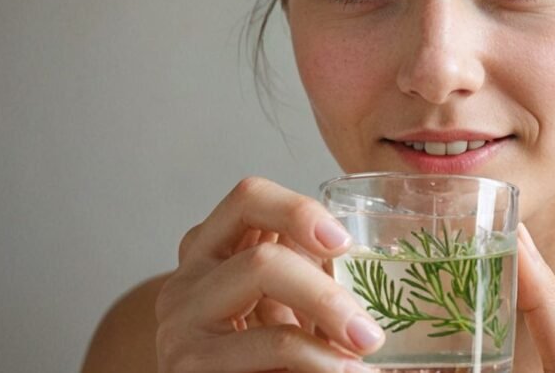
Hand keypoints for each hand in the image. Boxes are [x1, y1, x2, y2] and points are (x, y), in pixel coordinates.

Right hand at [154, 176, 381, 371]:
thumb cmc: (251, 359)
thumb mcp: (273, 310)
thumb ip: (302, 277)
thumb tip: (373, 263)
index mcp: (212, 253)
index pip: (250, 199)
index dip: (299, 211)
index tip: (343, 244)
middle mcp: (187, 282)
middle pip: (262, 258)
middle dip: (326, 295)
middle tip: (368, 333)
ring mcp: (181, 327)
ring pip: (263, 302)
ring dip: (327, 320)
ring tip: (362, 353)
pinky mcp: (189, 366)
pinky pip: (270, 348)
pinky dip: (317, 361)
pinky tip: (341, 371)